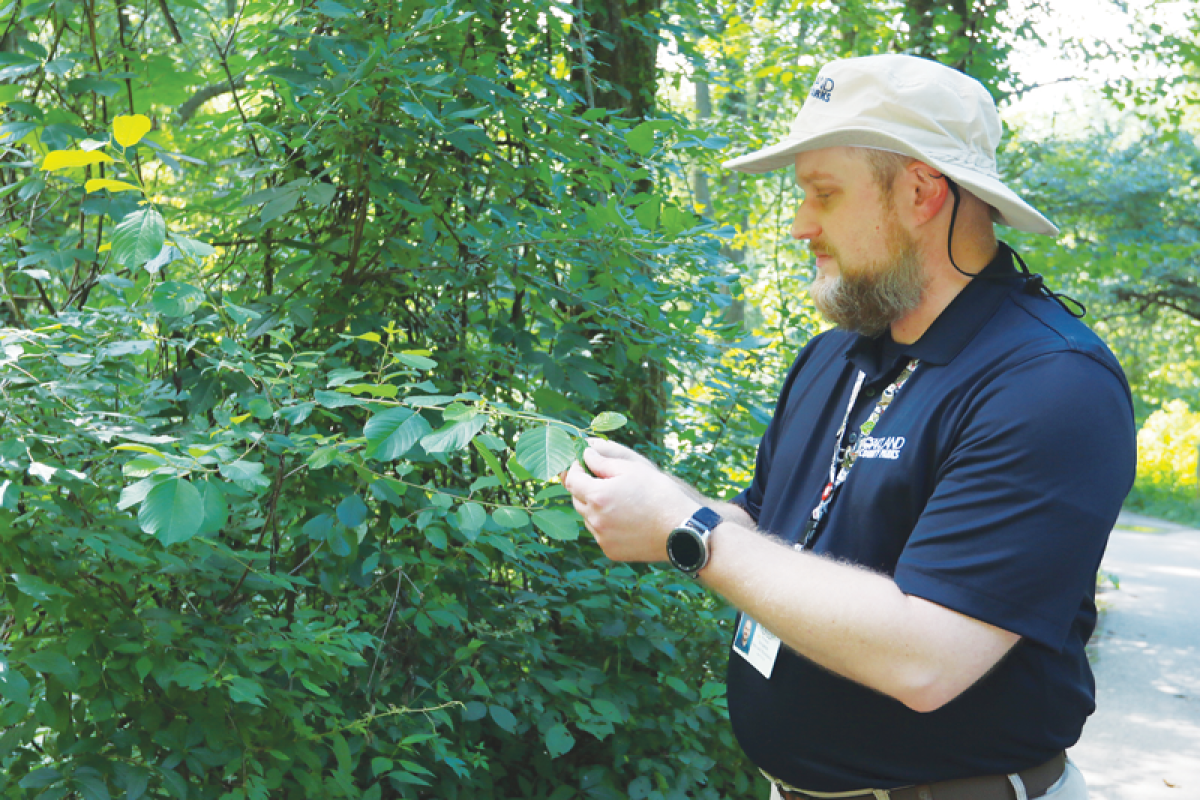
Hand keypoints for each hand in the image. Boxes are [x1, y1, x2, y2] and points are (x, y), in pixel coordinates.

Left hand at [563, 440, 696, 561]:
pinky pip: (600, 534)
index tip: (584, 463)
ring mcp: (601, 538)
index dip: (575, 468)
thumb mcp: (632, 468)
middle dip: (585, 488)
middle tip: (602, 480)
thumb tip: (585, 455)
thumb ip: (602, 461)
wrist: (681, 528)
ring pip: (588, 518)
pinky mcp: (610, 551)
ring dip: (595, 507)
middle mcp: (594, 519)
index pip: (571, 480)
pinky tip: (625, 519)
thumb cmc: (659, 493)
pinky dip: (605, 525)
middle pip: (577, 499)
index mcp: (597, 496)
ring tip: (619, 501)